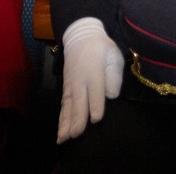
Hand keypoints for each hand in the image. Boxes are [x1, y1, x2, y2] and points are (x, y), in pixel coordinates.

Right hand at [56, 17, 122, 142]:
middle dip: (77, 120)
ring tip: (63, 139)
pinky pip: (63, 106)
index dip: (96, 106)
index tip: (96, 120)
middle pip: (78, 102)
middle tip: (75, 136)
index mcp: (94, 72)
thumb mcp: (113, 55)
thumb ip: (114, 75)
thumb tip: (111, 94)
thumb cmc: (101, 48)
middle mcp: (80, 81)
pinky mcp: (66, 88)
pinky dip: (61, 120)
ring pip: (68, 107)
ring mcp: (70, 85)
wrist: (80, 36)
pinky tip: (61, 133)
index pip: (95, 92)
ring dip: (65, 123)